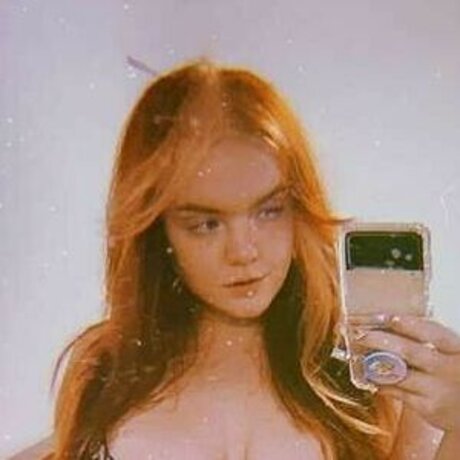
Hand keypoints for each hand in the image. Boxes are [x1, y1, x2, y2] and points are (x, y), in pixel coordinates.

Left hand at [355, 315, 459, 432]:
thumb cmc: (455, 376)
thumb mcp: (452, 355)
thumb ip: (431, 342)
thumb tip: (392, 321)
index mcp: (457, 349)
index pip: (434, 333)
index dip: (410, 324)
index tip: (389, 317)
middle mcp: (449, 369)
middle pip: (410, 351)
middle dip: (380, 340)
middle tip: (359, 334)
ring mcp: (438, 389)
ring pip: (399, 374)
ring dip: (375, 365)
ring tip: (357, 355)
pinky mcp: (429, 407)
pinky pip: (398, 392)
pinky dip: (382, 384)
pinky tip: (371, 379)